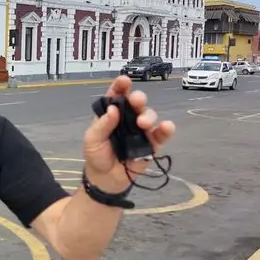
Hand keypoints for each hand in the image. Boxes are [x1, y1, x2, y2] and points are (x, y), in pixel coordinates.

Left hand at [81, 76, 175, 193]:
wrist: (106, 179)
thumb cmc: (97, 155)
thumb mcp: (92, 140)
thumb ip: (102, 125)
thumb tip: (113, 109)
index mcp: (111, 114)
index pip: (117, 96)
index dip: (121, 86)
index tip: (124, 80)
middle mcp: (128, 118)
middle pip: (136, 103)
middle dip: (138, 98)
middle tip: (136, 101)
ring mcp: (141, 130)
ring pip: (150, 115)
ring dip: (148, 116)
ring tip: (142, 124)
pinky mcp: (152, 144)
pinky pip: (162, 134)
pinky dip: (166, 129)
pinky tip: (166, 126)